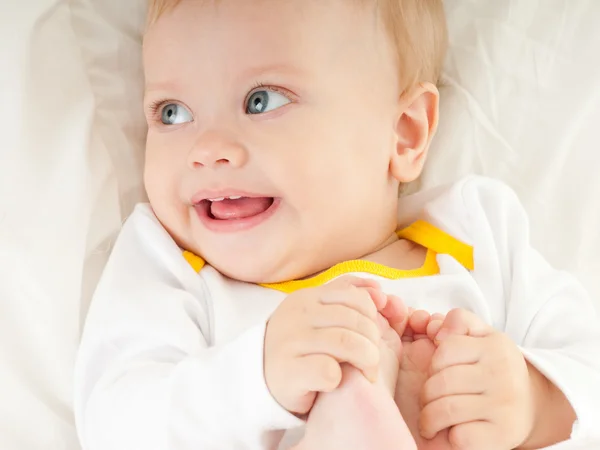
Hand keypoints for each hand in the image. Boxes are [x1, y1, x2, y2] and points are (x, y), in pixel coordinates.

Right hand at [264, 276, 393, 414]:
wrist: (260, 377)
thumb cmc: (300, 345)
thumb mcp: (318, 313)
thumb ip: (346, 295)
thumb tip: (379, 289)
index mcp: (307, 297)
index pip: (356, 298)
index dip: (372, 318)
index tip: (372, 336)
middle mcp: (297, 315)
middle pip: (356, 322)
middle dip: (373, 343)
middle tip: (373, 361)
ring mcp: (290, 341)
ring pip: (347, 344)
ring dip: (365, 361)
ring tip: (366, 373)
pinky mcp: (288, 371)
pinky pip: (329, 371)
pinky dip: (339, 378)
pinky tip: (334, 382)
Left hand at [419, 309, 535, 449]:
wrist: (532, 405)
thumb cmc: (494, 368)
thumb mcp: (482, 335)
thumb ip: (459, 321)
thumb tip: (437, 330)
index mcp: (495, 346)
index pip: (445, 349)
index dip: (434, 364)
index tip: (436, 374)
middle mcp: (503, 374)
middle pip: (441, 382)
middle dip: (426, 394)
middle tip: (428, 401)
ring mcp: (504, 405)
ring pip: (445, 410)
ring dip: (429, 419)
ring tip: (430, 421)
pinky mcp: (503, 434)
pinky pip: (461, 436)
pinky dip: (450, 438)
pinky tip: (452, 433)